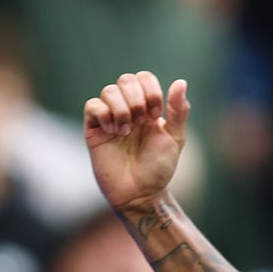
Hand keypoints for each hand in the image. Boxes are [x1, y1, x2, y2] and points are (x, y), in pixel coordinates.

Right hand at [84, 72, 188, 208]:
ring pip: (109, 90)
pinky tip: (114, 132)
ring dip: (122, 108)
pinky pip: (92, 106)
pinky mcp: (94, 130)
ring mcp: (110, 118)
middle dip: (137, 97)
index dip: (151, 90)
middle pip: (126, 79)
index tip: (156, 115)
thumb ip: (179, 110)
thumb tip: (180, 82)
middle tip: (143, 121)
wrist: (141, 193)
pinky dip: (105, 114)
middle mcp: (128, 109)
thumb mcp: (175, 138)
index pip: (144, 78)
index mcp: (147, 107)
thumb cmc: (159, 167)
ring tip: (128, 130)